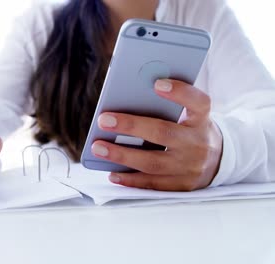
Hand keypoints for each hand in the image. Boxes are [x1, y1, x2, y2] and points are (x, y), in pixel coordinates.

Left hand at [91, 79, 222, 190]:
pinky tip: (112, 173)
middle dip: (130, 127)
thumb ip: (169, 107)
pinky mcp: (182, 186)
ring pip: (153, 163)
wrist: (218, 163)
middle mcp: (199, 143)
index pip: (198, 102)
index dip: (180, 92)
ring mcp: (191, 168)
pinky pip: (152, 184)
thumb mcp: (190, 116)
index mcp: (202, 120)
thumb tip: (128, 100)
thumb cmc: (191, 131)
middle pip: (163, 133)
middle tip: (103, 120)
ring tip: (98, 148)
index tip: (157, 84)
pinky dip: (130, 179)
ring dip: (122, 155)